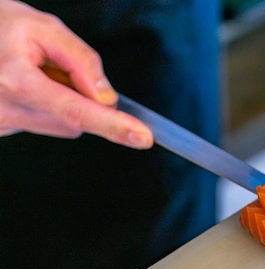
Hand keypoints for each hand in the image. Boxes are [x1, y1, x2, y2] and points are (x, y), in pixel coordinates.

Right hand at [0, 0, 151, 147]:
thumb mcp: (41, 27)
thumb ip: (80, 60)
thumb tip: (107, 97)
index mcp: (17, 82)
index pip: (77, 111)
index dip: (113, 125)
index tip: (142, 138)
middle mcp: (6, 110)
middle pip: (73, 122)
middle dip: (80, 100)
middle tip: (56, 69)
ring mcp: (0, 124)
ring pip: (59, 125)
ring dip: (59, 102)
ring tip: (31, 73)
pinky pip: (39, 125)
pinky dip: (42, 107)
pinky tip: (20, 85)